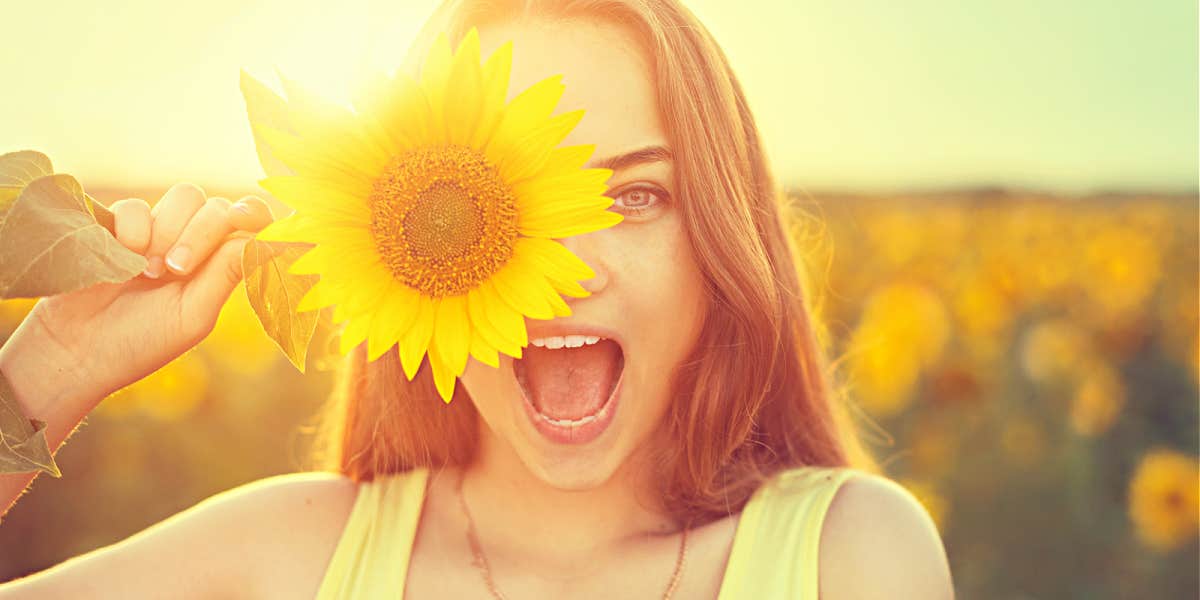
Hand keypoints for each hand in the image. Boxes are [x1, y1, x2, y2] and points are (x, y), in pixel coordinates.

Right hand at [20, 182, 275, 400]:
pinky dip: (133, 230)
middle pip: (218, 207)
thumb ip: (227, 275)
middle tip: (175, 270)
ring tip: (148, 271)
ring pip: (185, 197)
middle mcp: (192, 242)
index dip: (254, 215)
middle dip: (200, 235)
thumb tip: (267, 240)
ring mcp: (155, 230)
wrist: (76, 349)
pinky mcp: (116, 224)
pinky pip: (136, 206)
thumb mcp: (193, 315)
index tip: (242, 219)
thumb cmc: (141, 340)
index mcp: (217, 265)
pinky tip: (120, 259)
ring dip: (168, 232)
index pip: (250, 224)